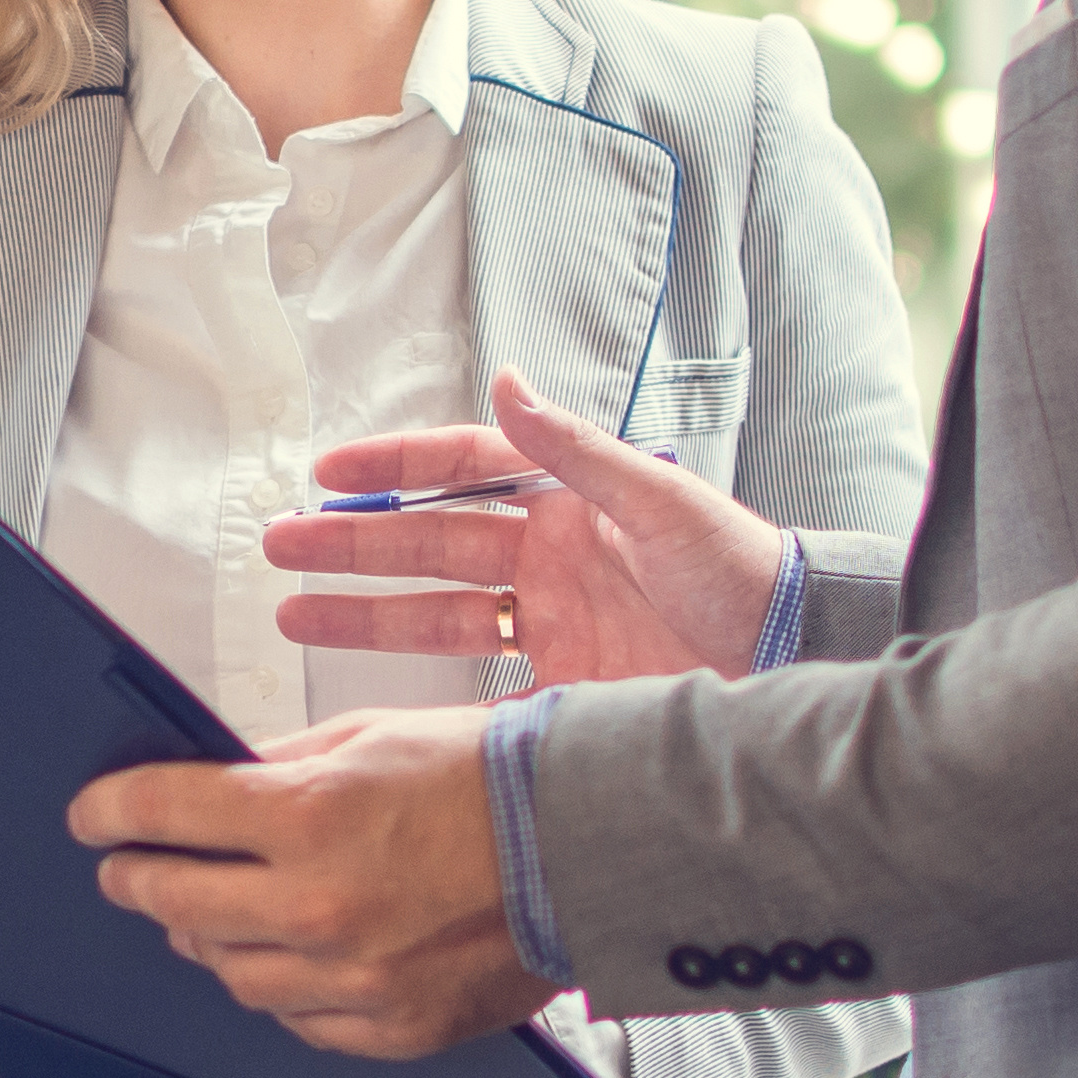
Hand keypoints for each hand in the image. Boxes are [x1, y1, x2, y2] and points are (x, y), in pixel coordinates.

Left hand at [71, 703, 558, 1058]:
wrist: (588, 842)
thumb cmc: (485, 776)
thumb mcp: (366, 736)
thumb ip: (278, 765)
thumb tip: (212, 781)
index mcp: (307, 817)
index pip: (164, 815)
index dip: (111, 813)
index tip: (93, 817)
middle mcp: (320, 906)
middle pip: (177, 907)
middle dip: (137, 882)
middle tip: (126, 870)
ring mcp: (355, 978)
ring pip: (232, 975)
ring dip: (207, 941)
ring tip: (206, 917)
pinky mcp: (393, 1028)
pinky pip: (300, 1022)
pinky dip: (284, 989)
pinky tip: (285, 959)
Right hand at [260, 368, 790, 683]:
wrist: (795, 657)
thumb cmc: (744, 569)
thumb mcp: (659, 500)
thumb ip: (575, 448)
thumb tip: (507, 381)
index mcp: (568, 506)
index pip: (462, 472)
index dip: (394, 469)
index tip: (329, 472)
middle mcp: (550, 561)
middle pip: (430, 546)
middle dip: (354, 544)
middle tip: (282, 544)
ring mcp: (554, 626)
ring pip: (438, 614)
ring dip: (367, 611)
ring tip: (295, 609)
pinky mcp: (565, 688)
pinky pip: (480, 689)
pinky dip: (428, 695)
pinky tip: (378, 696)